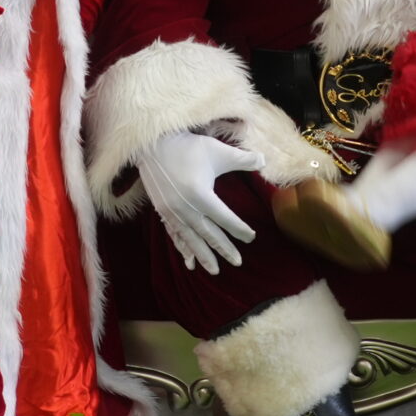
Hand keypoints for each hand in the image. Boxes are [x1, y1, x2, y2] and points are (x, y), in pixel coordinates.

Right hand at [137, 129, 263, 273]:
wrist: (151, 145)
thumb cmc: (187, 146)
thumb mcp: (217, 150)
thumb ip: (241, 159)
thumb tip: (264, 160)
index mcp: (200, 195)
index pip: (224, 218)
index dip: (239, 229)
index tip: (252, 237)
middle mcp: (185, 208)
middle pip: (208, 234)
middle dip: (224, 249)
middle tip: (237, 262)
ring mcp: (172, 212)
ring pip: (191, 239)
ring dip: (203, 255)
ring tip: (214, 271)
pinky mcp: (163, 212)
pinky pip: (175, 235)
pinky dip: (183, 249)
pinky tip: (188, 261)